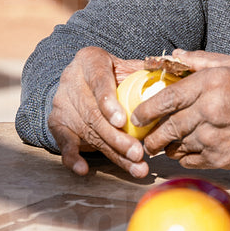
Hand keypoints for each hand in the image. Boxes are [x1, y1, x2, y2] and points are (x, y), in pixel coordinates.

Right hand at [47, 47, 149, 178]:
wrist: (79, 78)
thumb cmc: (111, 73)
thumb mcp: (124, 65)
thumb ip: (144, 70)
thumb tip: (172, 74)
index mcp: (90, 61)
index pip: (99, 80)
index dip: (109, 102)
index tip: (121, 121)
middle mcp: (72, 81)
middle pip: (94, 114)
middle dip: (117, 138)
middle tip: (138, 153)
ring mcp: (62, 104)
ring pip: (88, 132)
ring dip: (112, 153)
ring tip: (135, 167)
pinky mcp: (57, 123)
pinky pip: (64, 143)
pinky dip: (73, 158)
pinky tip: (83, 169)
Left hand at [131, 50, 229, 169]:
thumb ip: (200, 61)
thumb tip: (173, 56)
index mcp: (211, 84)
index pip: (167, 98)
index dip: (146, 109)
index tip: (137, 115)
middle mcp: (209, 111)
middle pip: (167, 126)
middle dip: (151, 134)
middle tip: (144, 137)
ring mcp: (214, 138)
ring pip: (177, 145)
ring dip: (167, 146)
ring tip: (161, 145)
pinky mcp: (221, 159)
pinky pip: (191, 160)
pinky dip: (184, 157)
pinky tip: (185, 152)